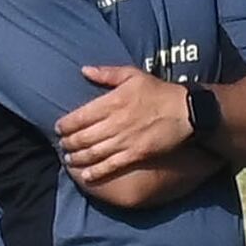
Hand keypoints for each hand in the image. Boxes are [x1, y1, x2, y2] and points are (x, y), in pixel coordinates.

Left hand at [55, 62, 200, 198]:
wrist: (187, 111)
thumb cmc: (159, 91)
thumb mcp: (134, 75)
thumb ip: (107, 73)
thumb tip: (84, 70)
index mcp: (112, 102)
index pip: (78, 117)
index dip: (64, 126)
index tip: (58, 128)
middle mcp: (115, 123)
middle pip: (82, 137)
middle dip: (67, 143)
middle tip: (61, 145)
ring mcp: (124, 140)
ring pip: (92, 153)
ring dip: (76, 158)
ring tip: (69, 159)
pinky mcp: (136, 154)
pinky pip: (110, 165)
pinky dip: (95, 171)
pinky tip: (85, 175)